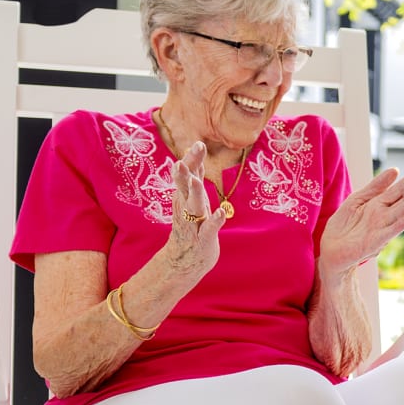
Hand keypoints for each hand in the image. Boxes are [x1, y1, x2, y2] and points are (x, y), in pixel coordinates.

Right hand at [164, 142, 225, 275]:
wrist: (184, 260)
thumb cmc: (192, 224)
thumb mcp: (191, 197)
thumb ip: (193, 174)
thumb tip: (194, 149)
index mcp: (185, 196)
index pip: (187, 175)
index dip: (192, 161)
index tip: (198, 144)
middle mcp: (186, 208)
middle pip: (184, 188)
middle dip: (184, 174)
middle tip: (181, 161)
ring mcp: (194, 224)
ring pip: (193, 207)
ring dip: (194, 194)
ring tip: (196, 181)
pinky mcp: (203, 239)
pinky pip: (208, 229)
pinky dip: (215, 221)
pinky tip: (222, 213)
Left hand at [318, 165, 403, 275]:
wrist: (331, 249)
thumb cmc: (343, 225)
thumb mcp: (357, 199)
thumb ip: (375, 186)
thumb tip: (395, 170)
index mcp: (379, 204)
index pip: (399, 189)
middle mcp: (384, 215)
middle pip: (402, 200)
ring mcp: (381, 228)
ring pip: (400, 214)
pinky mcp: (374, 243)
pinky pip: (388, 233)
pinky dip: (399, 226)